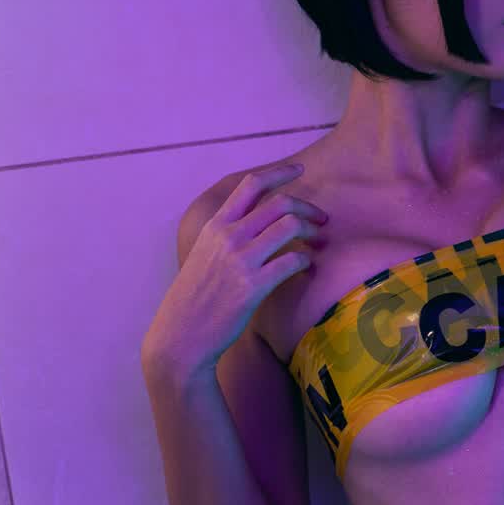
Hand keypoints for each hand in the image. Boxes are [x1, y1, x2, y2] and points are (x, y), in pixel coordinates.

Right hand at [143, 164, 326, 377]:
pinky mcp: (254, 286)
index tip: (300, 169)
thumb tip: (258, 224)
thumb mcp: (204, 255)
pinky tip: (308, 267)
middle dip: (308, 206)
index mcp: (215, 226)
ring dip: (313, 231)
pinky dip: (308, 260)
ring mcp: (241, 260)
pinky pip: (294, 260)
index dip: (280, 172)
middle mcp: (228, 237)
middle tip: (321, 218)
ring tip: (319, 242)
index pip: (250, 185)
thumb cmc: (196, 298)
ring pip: (291, 225)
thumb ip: (228, 236)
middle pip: (280, 203)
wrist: (182, 335)